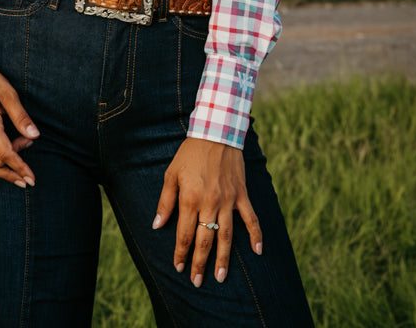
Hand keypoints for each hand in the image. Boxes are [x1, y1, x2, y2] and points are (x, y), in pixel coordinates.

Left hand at [152, 137, 261, 286]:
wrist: (216, 133)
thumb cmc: (190, 153)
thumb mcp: (171, 174)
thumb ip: (165, 201)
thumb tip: (157, 225)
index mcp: (190, 198)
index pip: (185, 234)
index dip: (181, 253)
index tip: (178, 267)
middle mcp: (210, 203)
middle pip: (205, 240)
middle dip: (200, 263)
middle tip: (197, 282)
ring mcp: (228, 200)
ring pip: (226, 235)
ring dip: (224, 258)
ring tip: (222, 278)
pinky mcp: (242, 194)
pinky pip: (251, 218)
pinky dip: (256, 235)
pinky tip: (258, 251)